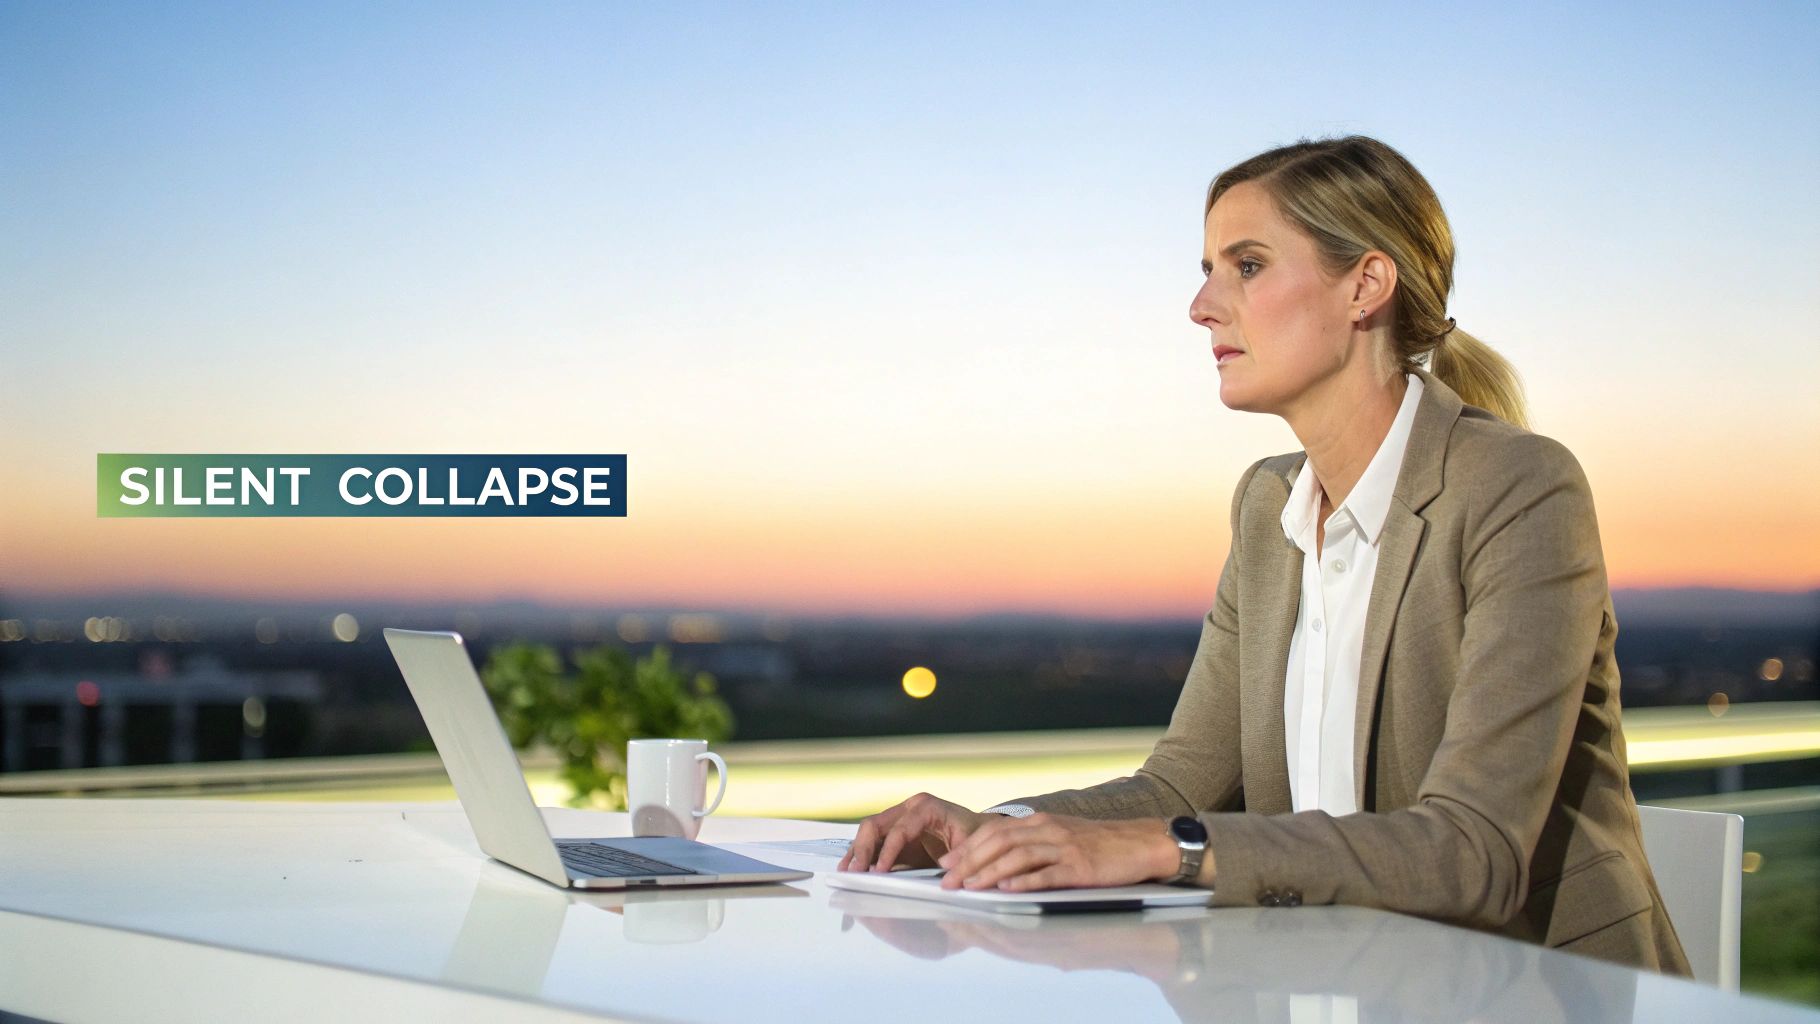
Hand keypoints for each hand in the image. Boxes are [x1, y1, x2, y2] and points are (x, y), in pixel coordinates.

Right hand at [839, 792, 984, 872]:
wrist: (980, 832)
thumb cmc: (976, 838)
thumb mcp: (971, 847)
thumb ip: (957, 859)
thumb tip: (941, 872)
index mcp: (927, 807)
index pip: (900, 829)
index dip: (888, 850)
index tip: (879, 871)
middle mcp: (909, 807)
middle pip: (875, 824)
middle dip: (863, 849)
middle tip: (855, 873)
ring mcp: (899, 817)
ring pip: (869, 831)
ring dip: (857, 852)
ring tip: (847, 873)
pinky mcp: (894, 831)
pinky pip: (872, 840)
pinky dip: (861, 854)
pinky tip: (851, 867)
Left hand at [936, 812, 1179, 891]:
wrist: (1140, 843)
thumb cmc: (1098, 845)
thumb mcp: (1060, 836)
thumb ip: (1031, 845)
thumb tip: (997, 864)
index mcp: (1039, 822)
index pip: (994, 832)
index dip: (967, 848)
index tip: (946, 865)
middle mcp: (1048, 830)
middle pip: (999, 842)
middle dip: (970, 863)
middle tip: (948, 882)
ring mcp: (1065, 847)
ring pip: (1018, 856)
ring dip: (990, 872)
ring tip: (970, 887)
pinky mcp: (1081, 867)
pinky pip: (1048, 874)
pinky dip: (1025, 882)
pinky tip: (1007, 890)